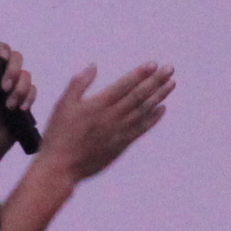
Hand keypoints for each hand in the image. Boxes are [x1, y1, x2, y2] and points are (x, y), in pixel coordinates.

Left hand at [0, 42, 39, 171]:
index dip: (4, 50)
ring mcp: (15, 89)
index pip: (0, 51)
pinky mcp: (25, 102)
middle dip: (13, 72)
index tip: (1, 58)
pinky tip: (20, 109)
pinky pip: (33, 92)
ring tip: (9, 106)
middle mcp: (3, 76)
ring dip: (20, 89)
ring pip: (27, 76)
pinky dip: (28, 98)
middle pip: (17, 60)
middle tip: (4, 87)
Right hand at [38, 61, 172, 181]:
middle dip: (155, 81)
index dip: (140, 74)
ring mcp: (119, 131)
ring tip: (171, 84)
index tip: (154, 64)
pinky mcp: (121, 144)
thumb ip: (79, 83)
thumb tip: (93, 66)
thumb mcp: (63, 104)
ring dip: (159, 96)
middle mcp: (112, 116)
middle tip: (169, 69)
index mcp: (98, 104)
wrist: (62, 166)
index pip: (125, 85)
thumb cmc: (59, 135)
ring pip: (143, 110)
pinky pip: (141, 129)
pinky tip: (162, 108)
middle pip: (139, 95)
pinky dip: (153, 118)